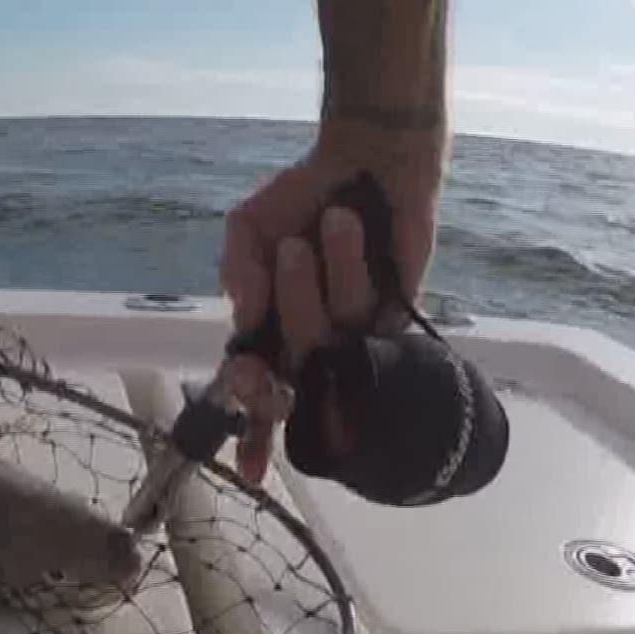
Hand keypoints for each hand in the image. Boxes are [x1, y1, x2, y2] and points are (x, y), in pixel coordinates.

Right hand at [218, 127, 441, 482]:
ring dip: (313, 285)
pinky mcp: (397, 316)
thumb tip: (245, 315)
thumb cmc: (303, 197)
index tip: (250, 473)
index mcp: (272, 329)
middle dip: (269, 383)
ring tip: (326, 224)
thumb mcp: (249, 227)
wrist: (367, 159)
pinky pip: (370, 319)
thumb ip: (237, 268)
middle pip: (291, 391)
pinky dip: (352, 266)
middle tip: (257, 367)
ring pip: (326, 343)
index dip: (256, 439)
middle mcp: (313, 341)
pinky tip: (347, 224)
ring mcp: (355, 335)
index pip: (260, 396)